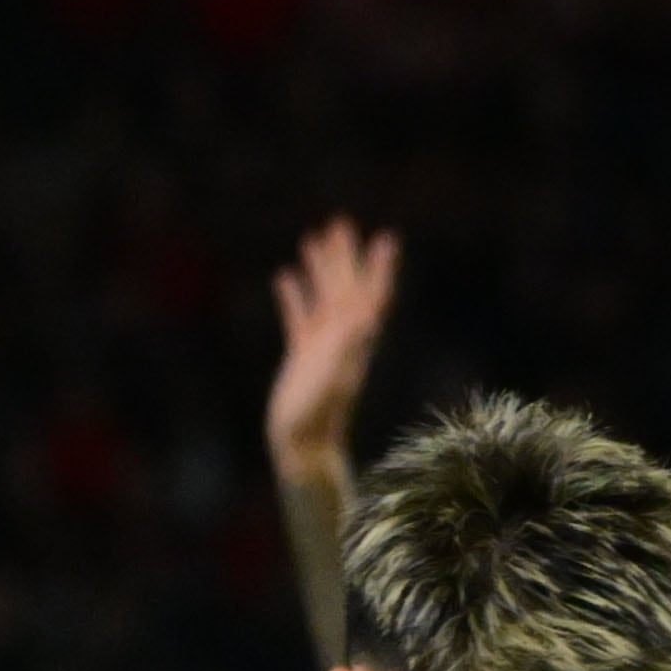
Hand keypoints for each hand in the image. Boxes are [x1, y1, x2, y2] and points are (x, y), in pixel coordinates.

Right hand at [265, 217, 399, 486]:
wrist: (302, 447)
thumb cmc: (316, 416)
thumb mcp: (333, 377)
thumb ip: (348, 345)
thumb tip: (366, 314)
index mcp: (354, 341)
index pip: (370, 297)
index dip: (378, 269)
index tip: (386, 239)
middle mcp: (342, 340)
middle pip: (346, 289)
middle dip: (345, 257)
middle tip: (342, 222)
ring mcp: (321, 348)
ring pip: (322, 299)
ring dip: (320, 270)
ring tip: (314, 237)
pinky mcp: (300, 358)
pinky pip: (298, 319)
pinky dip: (293, 297)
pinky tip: (284, 276)